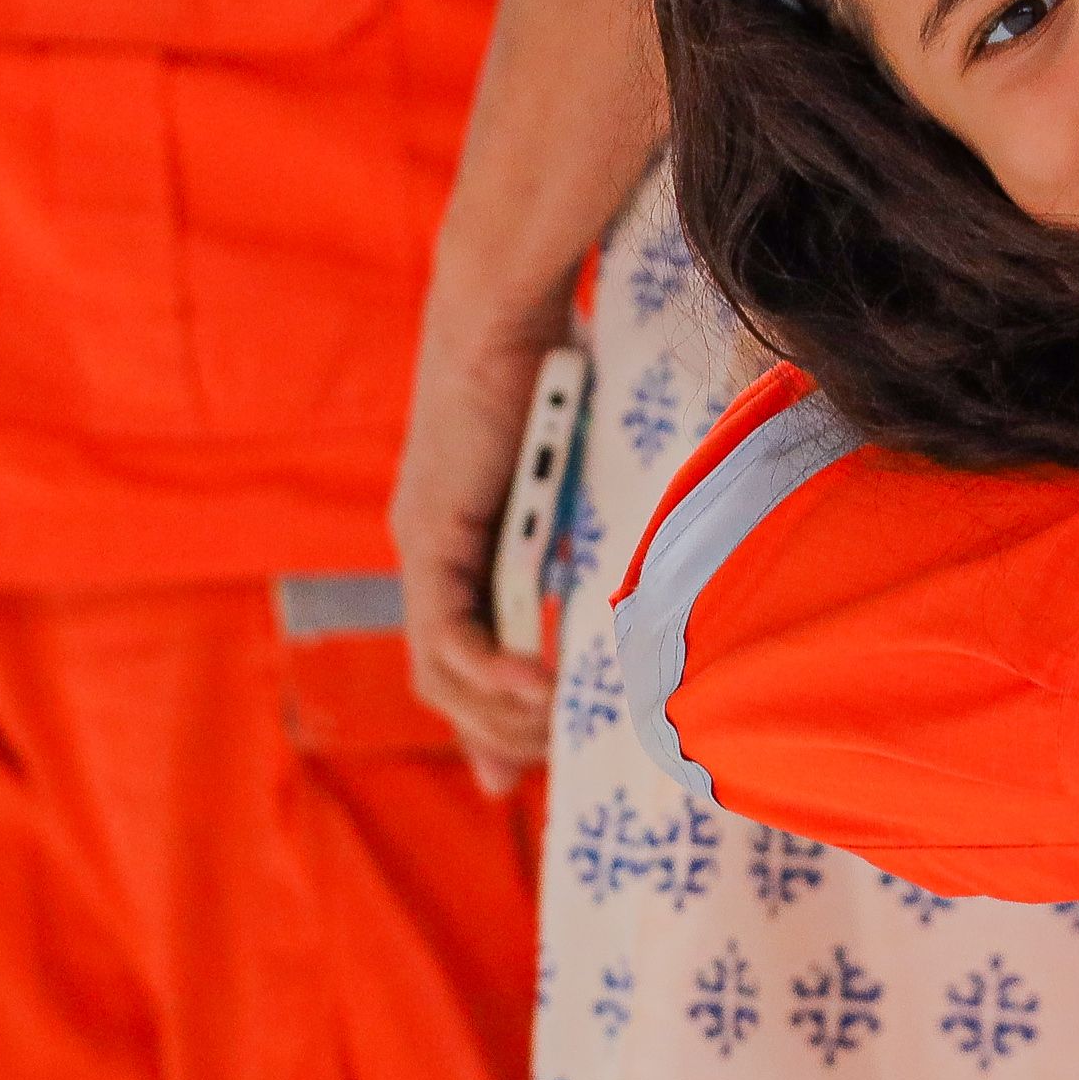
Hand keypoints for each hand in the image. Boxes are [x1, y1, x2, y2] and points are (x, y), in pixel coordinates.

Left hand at [388, 262, 573, 790]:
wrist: (500, 308)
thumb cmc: (550, 366)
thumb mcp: (573, 470)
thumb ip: (586, 523)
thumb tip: (654, 545)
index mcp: (463, 542)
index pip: (462, 657)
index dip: (488, 721)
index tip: (523, 768)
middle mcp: (431, 553)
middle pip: (446, 683)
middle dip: (493, 738)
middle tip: (547, 771)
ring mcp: (424, 548)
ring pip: (442, 672)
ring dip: (498, 715)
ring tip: (555, 734)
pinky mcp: (429, 536)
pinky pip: (450, 634)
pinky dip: (491, 674)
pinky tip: (539, 695)